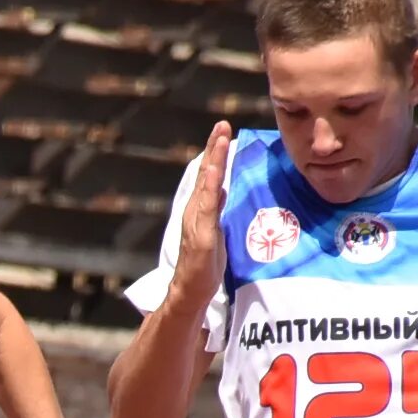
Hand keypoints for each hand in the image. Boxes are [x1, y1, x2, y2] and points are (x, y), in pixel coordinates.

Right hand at [169, 122, 233, 311]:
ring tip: (221, 136)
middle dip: (214, 148)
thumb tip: (226, 188)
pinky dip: (211, 184)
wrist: (191, 292)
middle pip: (206, 173)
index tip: (224, 132)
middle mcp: (195, 210)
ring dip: (214, 158)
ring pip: (206, 183)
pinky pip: (208, 204)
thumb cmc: (206, 267)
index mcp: (201, 210)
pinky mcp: (201, 233)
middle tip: (223, 124)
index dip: (216, 154)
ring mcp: (196, 220)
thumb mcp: (218, 232)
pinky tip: (216, 168)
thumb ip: (219, 210)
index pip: (209, 177)